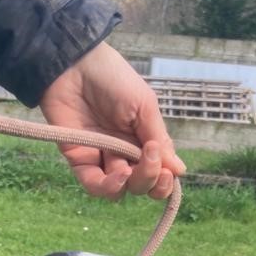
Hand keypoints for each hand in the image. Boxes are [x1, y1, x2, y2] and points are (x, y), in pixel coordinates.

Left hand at [38, 42, 185, 200]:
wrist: (75, 66)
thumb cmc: (113, 78)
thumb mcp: (145, 106)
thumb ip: (160, 140)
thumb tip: (179, 170)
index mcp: (143, 141)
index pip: (158, 174)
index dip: (164, 182)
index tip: (168, 172)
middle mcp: (124, 154)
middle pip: (141, 185)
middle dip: (150, 179)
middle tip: (150, 159)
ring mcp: (102, 158)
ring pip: (120, 190)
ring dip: (131, 184)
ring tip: (128, 168)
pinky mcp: (80, 160)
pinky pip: (95, 186)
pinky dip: (108, 187)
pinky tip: (118, 176)